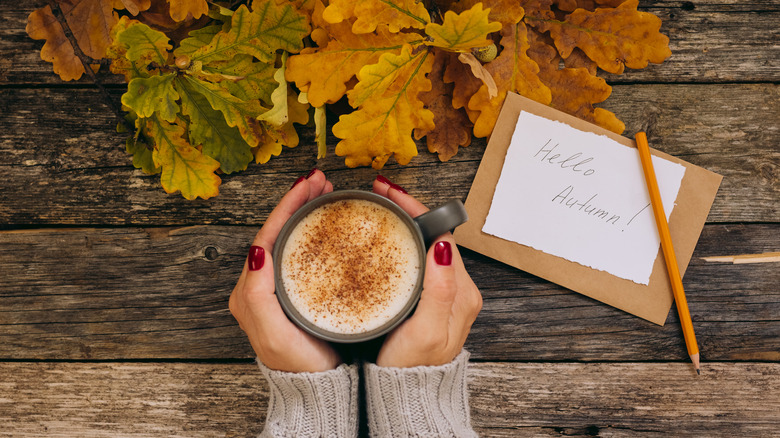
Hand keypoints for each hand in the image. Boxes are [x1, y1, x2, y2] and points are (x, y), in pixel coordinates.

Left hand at [229, 169, 340, 372]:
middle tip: (320, 180)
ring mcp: (279, 286)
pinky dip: (314, 231)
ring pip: (291, 238)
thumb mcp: (273, 331)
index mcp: (250, 288)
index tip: (307, 184)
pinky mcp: (297, 291)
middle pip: (278, 230)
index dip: (287, 205)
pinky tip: (329, 225)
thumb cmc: (296, 363)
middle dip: (297, 201)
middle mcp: (260, 283)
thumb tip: (257, 249)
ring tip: (324, 193)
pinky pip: (303, 252)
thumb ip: (259, 294)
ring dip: (305, 213)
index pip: (267, 234)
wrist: (317, 388)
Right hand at [372, 177, 482, 367]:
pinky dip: (400, 243)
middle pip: (433, 234)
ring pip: (424, 245)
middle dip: (407, 209)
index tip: (389, 193)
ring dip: (403, 223)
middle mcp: (456, 287)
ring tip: (377, 208)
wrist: (408, 395)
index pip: (441, 233)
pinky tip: (382, 240)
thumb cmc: (415, 367)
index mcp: (461, 290)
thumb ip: (440, 289)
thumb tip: (443, 246)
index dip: (415, 208)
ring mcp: (443, 293)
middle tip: (378, 193)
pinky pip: (416, 260)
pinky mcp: (428, 299)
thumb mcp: (428, 330)